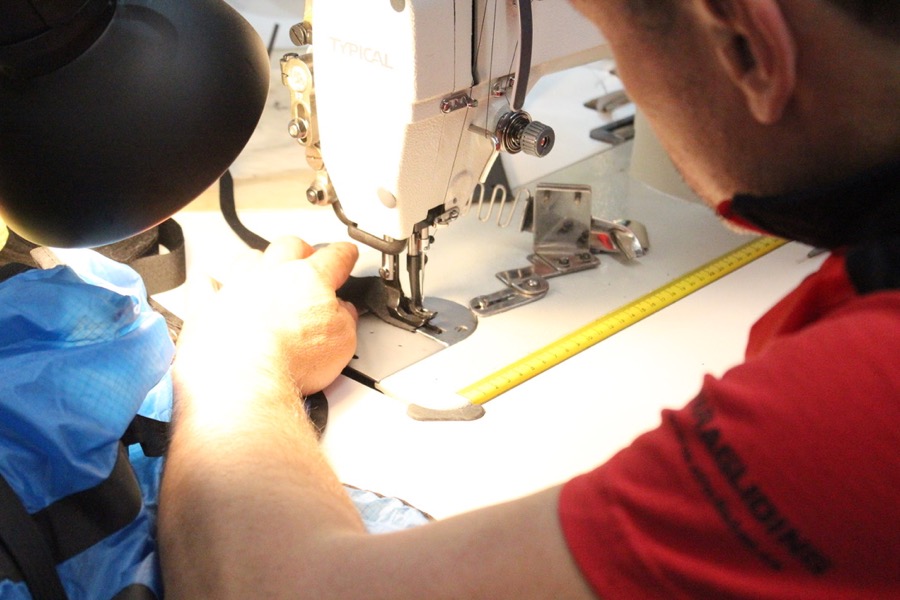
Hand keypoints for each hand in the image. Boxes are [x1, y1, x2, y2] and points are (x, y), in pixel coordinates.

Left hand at [175, 236, 358, 395]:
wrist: (244, 376)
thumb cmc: (289, 359)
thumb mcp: (342, 342)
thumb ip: (344, 319)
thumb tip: (344, 314)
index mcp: (308, 279)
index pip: (333, 257)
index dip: (343, 254)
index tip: (345, 253)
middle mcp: (270, 276)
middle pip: (289, 246)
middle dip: (301, 249)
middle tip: (307, 257)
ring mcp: (236, 289)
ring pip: (248, 258)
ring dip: (259, 260)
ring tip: (264, 267)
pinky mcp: (207, 309)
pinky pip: (205, 285)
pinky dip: (211, 283)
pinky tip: (214, 284)